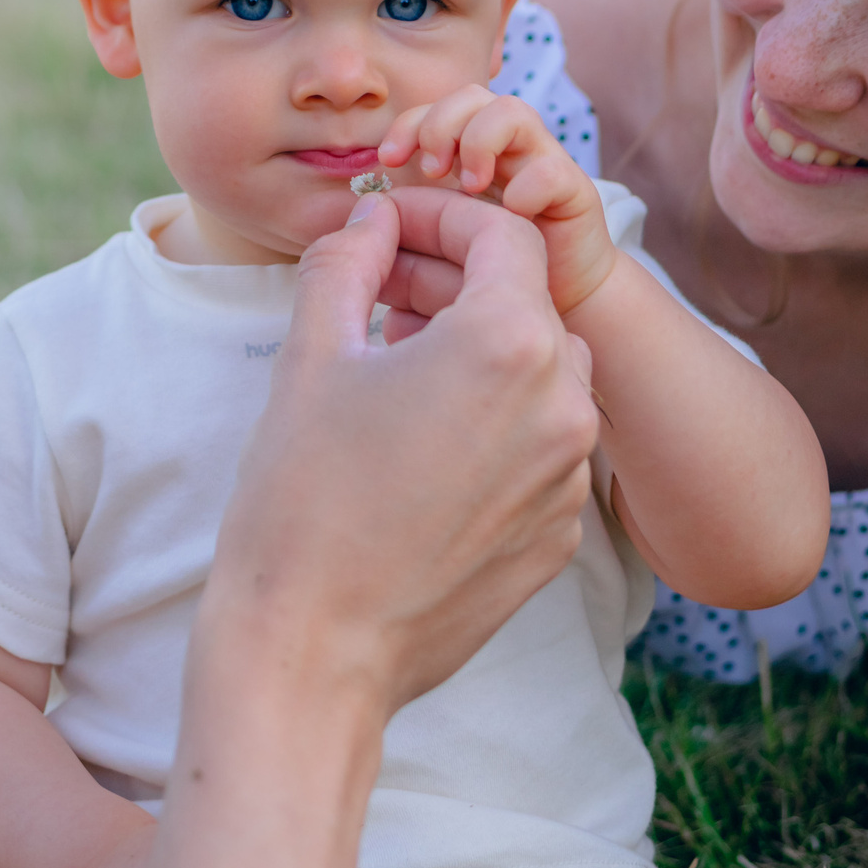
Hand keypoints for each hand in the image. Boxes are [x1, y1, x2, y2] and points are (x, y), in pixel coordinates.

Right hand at [214, 186, 602, 715]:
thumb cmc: (301, 501)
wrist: (313, 650)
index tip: (390, 226)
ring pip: (543, 375)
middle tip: (380, 290)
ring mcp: (567, 477)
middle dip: (457, 283)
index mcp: (508, 343)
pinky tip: (423, 442)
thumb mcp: (312, 358)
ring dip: (480, 352)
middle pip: (527, 304)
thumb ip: (347, 265)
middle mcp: (562, 404)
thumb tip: (370, 220)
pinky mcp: (557, 535)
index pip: (505, 236)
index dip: (443, 217)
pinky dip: (494, 423)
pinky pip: (541, 448)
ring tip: (398, 366)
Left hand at [378, 87, 613, 312]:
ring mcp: (541, 165)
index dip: (407, 125)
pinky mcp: (575, 193)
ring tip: (470, 186)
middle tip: (430, 172)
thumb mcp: (437, 243)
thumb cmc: (492, 270)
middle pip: (472, 96)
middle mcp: (505, 149)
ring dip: (481, 142)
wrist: (561, 301)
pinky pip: (553, 169)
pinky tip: (514, 214)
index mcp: (468, 153)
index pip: (433, 111)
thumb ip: (403, 227)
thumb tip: (357, 229)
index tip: (387, 161)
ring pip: (513, 112)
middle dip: (440, 125)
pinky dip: (528, 186)